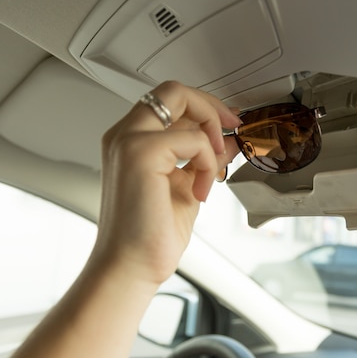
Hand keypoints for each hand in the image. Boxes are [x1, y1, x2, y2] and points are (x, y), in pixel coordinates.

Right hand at [92, 81, 240, 283]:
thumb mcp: (185, 186)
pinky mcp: (141, 153)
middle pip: (173, 90)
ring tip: (210, 175)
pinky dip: (205, 162)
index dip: (203, 107)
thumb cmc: (149, 235)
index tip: (228, 123)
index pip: (169, 103)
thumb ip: (202, 159)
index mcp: (130, 142)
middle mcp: (124, 136)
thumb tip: (227, 141)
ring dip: (210, 138)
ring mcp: (129, 141)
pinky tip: (200, 190)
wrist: (131, 268)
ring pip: (182, 101)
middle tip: (232, 126)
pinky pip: (193, 139)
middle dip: (210, 105)